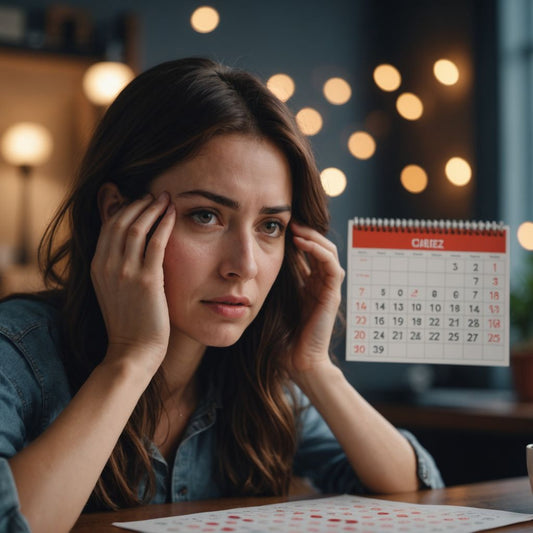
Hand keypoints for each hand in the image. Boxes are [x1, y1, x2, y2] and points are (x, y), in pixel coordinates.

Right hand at [90, 192, 175, 374]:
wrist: (133, 350)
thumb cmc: (129, 322)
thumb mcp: (113, 290)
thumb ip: (117, 267)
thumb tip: (128, 248)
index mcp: (97, 266)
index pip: (108, 226)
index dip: (125, 208)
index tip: (141, 200)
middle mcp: (107, 266)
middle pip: (120, 221)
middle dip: (139, 203)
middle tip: (155, 194)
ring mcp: (125, 273)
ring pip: (136, 227)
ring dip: (152, 209)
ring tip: (165, 199)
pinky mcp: (146, 281)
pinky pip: (156, 243)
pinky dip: (164, 224)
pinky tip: (173, 214)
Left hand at [287, 222, 344, 378]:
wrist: (297, 362)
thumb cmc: (282, 336)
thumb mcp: (274, 301)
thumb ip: (272, 283)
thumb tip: (253, 262)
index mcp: (308, 284)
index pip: (308, 252)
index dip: (297, 237)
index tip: (281, 226)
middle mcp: (320, 284)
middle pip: (320, 248)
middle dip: (306, 232)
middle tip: (289, 221)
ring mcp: (328, 289)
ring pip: (328, 252)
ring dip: (313, 236)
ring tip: (296, 228)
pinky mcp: (332, 295)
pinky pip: (331, 266)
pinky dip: (318, 251)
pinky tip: (302, 243)